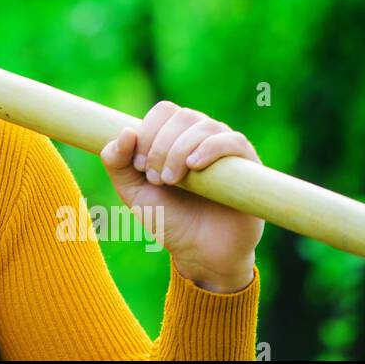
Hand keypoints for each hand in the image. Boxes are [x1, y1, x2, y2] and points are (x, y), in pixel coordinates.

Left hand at [99, 100, 264, 292]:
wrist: (199, 252)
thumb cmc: (167, 218)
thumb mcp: (132, 191)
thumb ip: (117, 163)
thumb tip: (126, 131)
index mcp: (176, 137)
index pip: (164, 111)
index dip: (148, 132)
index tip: (139, 167)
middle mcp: (202, 137)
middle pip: (182, 116)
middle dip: (161, 146)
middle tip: (156, 179)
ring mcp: (226, 149)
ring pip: (204, 126)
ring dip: (179, 150)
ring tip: (171, 180)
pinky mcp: (247, 166)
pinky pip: (233, 141)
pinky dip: (211, 148)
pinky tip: (194, 165)